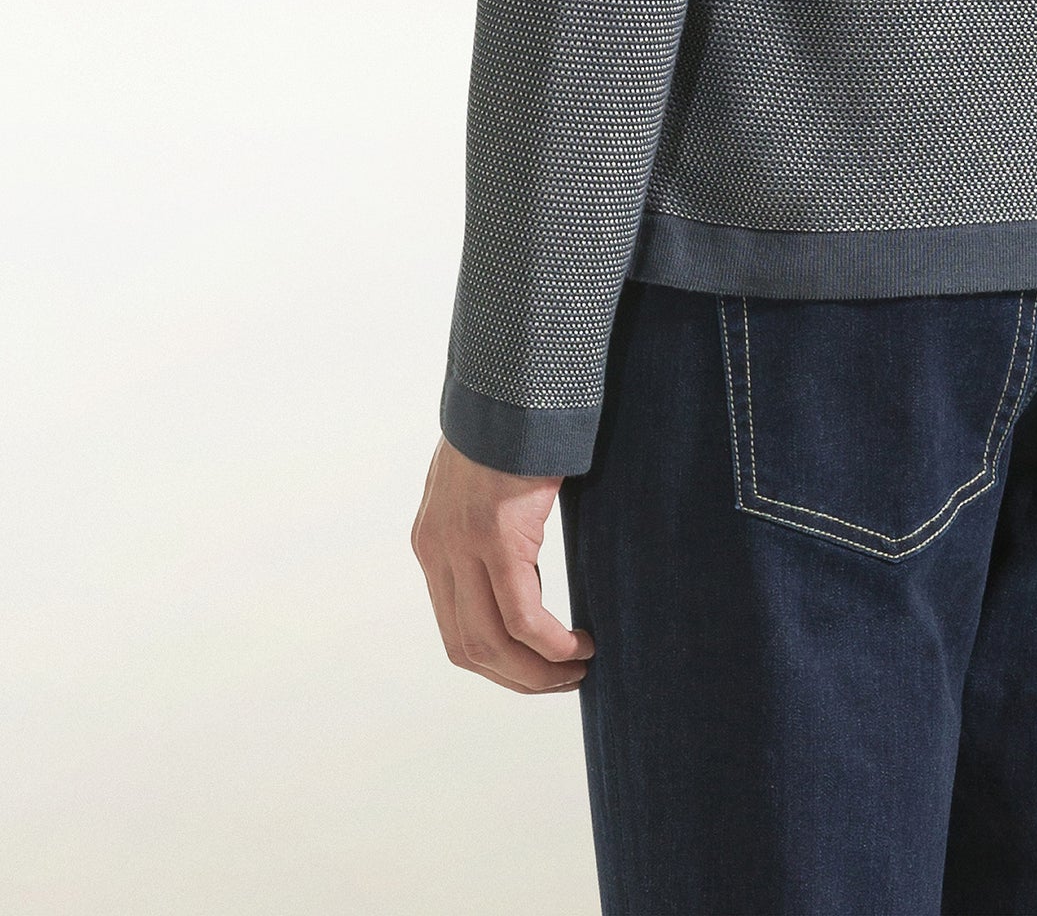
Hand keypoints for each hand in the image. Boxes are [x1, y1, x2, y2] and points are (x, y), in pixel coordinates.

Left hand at [411, 437, 594, 693]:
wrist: (512, 379)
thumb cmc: (512, 425)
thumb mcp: (485, 484)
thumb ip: (488, 526)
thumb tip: (520, 559)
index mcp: (432, 543)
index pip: (455, 630)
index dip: (498, 662)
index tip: (537, 668)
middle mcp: (437, 551)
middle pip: (469, 648)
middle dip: (518, 678)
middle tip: (562, 682)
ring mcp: (462, 546)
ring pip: (493, 644)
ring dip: (537, 671)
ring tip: (577, 670)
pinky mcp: (496, 537)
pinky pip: (523, 616)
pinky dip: (552, 644)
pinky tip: (579, 645)